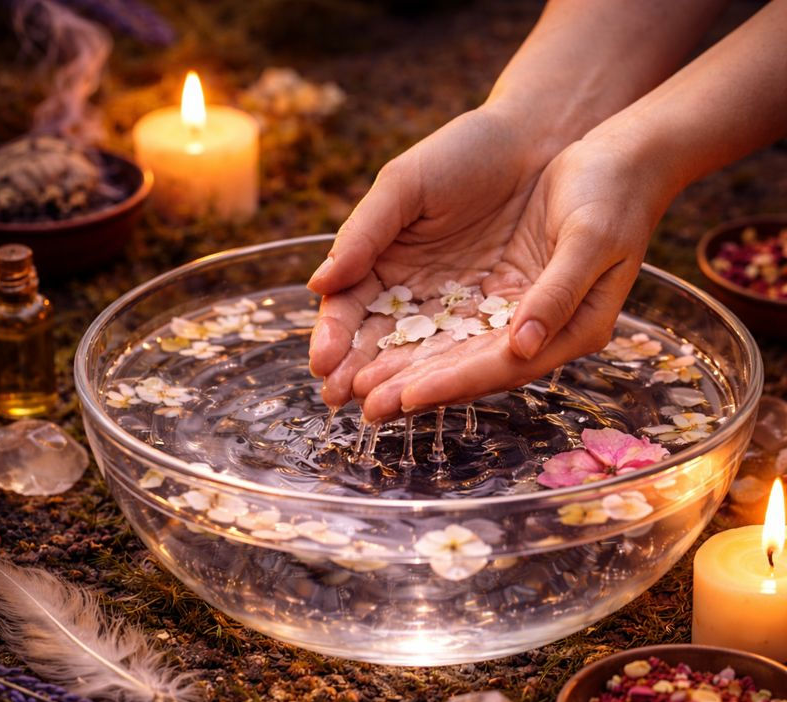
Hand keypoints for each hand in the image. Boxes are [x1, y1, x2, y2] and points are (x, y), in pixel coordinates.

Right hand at [307, 103, 560, 411]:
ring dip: (396, 382)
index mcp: (379, 263)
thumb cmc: (463, 154)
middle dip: (358, 372)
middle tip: (339, 400)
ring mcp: (451, 309)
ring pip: (419, 354)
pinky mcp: (493, 317)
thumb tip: (318, 285)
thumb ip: (364, 234)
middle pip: (378, 342)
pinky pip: (469, 349)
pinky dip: (449, 371)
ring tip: (376, 407)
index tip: (322, 364)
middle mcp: (411, 294)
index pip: (348, 310)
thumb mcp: (406, 186)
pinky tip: (428, 392)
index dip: (334, 338)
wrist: (533, 145)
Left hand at [330, 131, 673, 421]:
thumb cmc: (612, 192)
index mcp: (572, 328)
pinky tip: (376, 345)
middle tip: (364, 406)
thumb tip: (522, 346)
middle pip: (468, 368)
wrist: (614, 158)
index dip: (453, 382)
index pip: (502, 365)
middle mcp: (538, 332)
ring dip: (405, 368)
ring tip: (355, 387)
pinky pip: (447, 320)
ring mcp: (513, 314)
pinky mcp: (494, 292)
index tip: (406, 397)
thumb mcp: (591, 237)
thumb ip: (557, 293)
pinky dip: (412, 334)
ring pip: (451, 350)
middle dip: (415, 387)